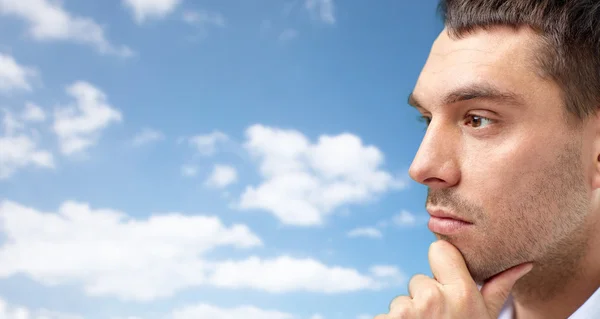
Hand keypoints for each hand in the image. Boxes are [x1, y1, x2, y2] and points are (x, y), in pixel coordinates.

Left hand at [375, 240, 532, 318]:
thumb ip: (498, 288)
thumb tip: (523, 263)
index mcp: (460, 293)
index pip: (439, 249)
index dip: (442, 264)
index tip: (447, 281)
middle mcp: (432, 298)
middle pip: (419, 280)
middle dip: (425, 298)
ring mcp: (407, 311)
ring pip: (402, 300)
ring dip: (410, 314)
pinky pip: (386, 315)